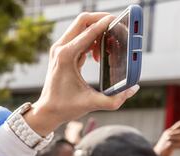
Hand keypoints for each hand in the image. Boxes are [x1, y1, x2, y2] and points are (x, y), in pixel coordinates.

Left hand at [24, 13, 139, 135]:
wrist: (46, 111)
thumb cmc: (65, 107)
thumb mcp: (91, 103)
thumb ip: (115, 99)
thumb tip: (133, 88)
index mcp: (66, 56)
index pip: (88, 31)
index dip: (106, 24)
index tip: (121, 22)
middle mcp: (60, 48)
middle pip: (83, 20)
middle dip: (102, 20)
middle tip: (118, 27)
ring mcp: (59, 48)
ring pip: (81, 26)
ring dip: (98, 31)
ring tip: (109, 48)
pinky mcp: (61, 52)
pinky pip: (79, 36)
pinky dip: (92, 39)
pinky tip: (98, 55)